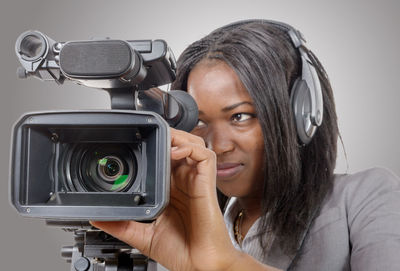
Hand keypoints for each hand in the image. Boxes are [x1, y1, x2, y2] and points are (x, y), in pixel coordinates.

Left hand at [91, 128, 239, 270]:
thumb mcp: (143, 236)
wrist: (199, 266)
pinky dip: (190, 147)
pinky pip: (204, 155)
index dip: (154, 148)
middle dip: (165, 136)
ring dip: (178, 137)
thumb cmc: (181, 252)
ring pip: (193, 144)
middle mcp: (184, 182)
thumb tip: (97, 218)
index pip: (164, 159)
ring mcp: (196, 181)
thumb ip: (121, 225)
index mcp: (171, 191)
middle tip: (147, 136)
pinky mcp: (207, 182)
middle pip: (178, 146)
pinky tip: (174, 152)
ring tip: (162, 140)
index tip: (136, 144)